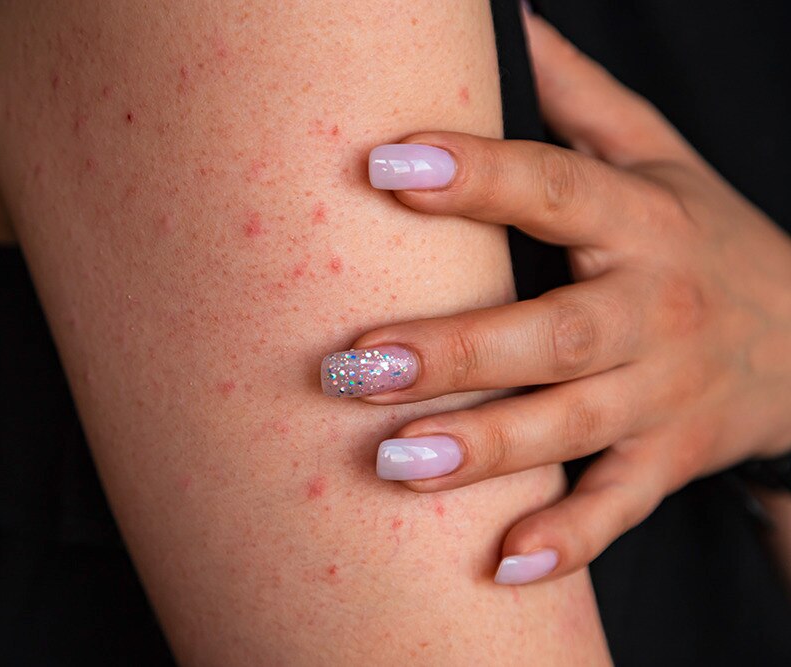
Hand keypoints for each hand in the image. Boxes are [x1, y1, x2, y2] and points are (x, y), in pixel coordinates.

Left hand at [327, 12, 790, 583]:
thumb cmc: (706, 241)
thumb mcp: (661, 158)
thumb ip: (580, 99)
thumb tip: (510, 18)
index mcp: (640, 222)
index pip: (552, 190)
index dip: (474, 176)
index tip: (385, 166)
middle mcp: (652, 311)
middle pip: (551, 332)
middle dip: (454, 351)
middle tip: (353, 363)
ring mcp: (662, 395)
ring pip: (571, 426)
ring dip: (485, 449)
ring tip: (391, 461)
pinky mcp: (668, 459)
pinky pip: (618, 506)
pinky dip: (567, 538)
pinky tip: (502, 562)